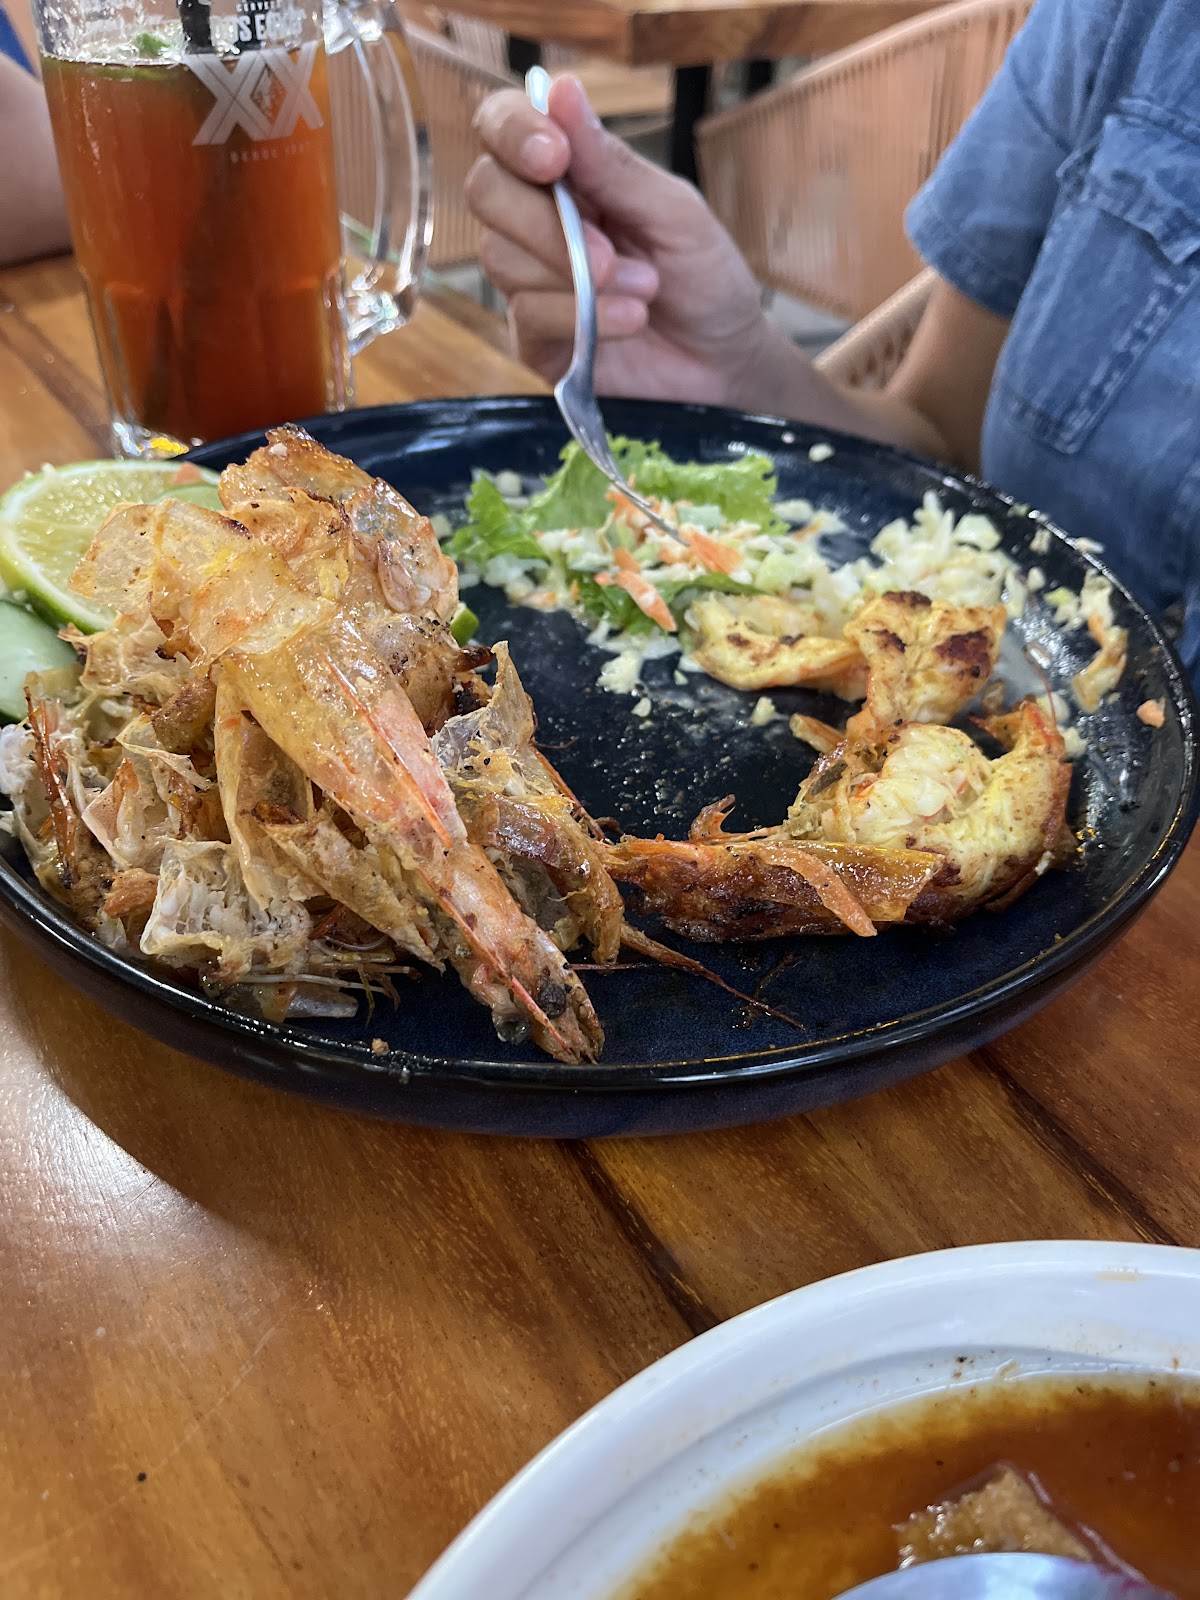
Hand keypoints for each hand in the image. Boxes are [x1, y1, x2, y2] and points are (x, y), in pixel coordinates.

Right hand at [466, 74, 783, 405]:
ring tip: (645, 290)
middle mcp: (537, 220)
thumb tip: (563, 90)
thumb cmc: (705, 279)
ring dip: (576, 276)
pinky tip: (630, 321)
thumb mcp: (675, 213)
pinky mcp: (536, 339)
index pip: (504, 127)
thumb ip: (614, 165)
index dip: (514, 132)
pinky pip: (527, 316)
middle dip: (542, 222)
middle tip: (609, 253)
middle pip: (486, 191)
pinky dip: (582, 316)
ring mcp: (531, 281)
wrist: (724, 362)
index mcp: (569, 173)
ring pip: (501, 258)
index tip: (554, 156)